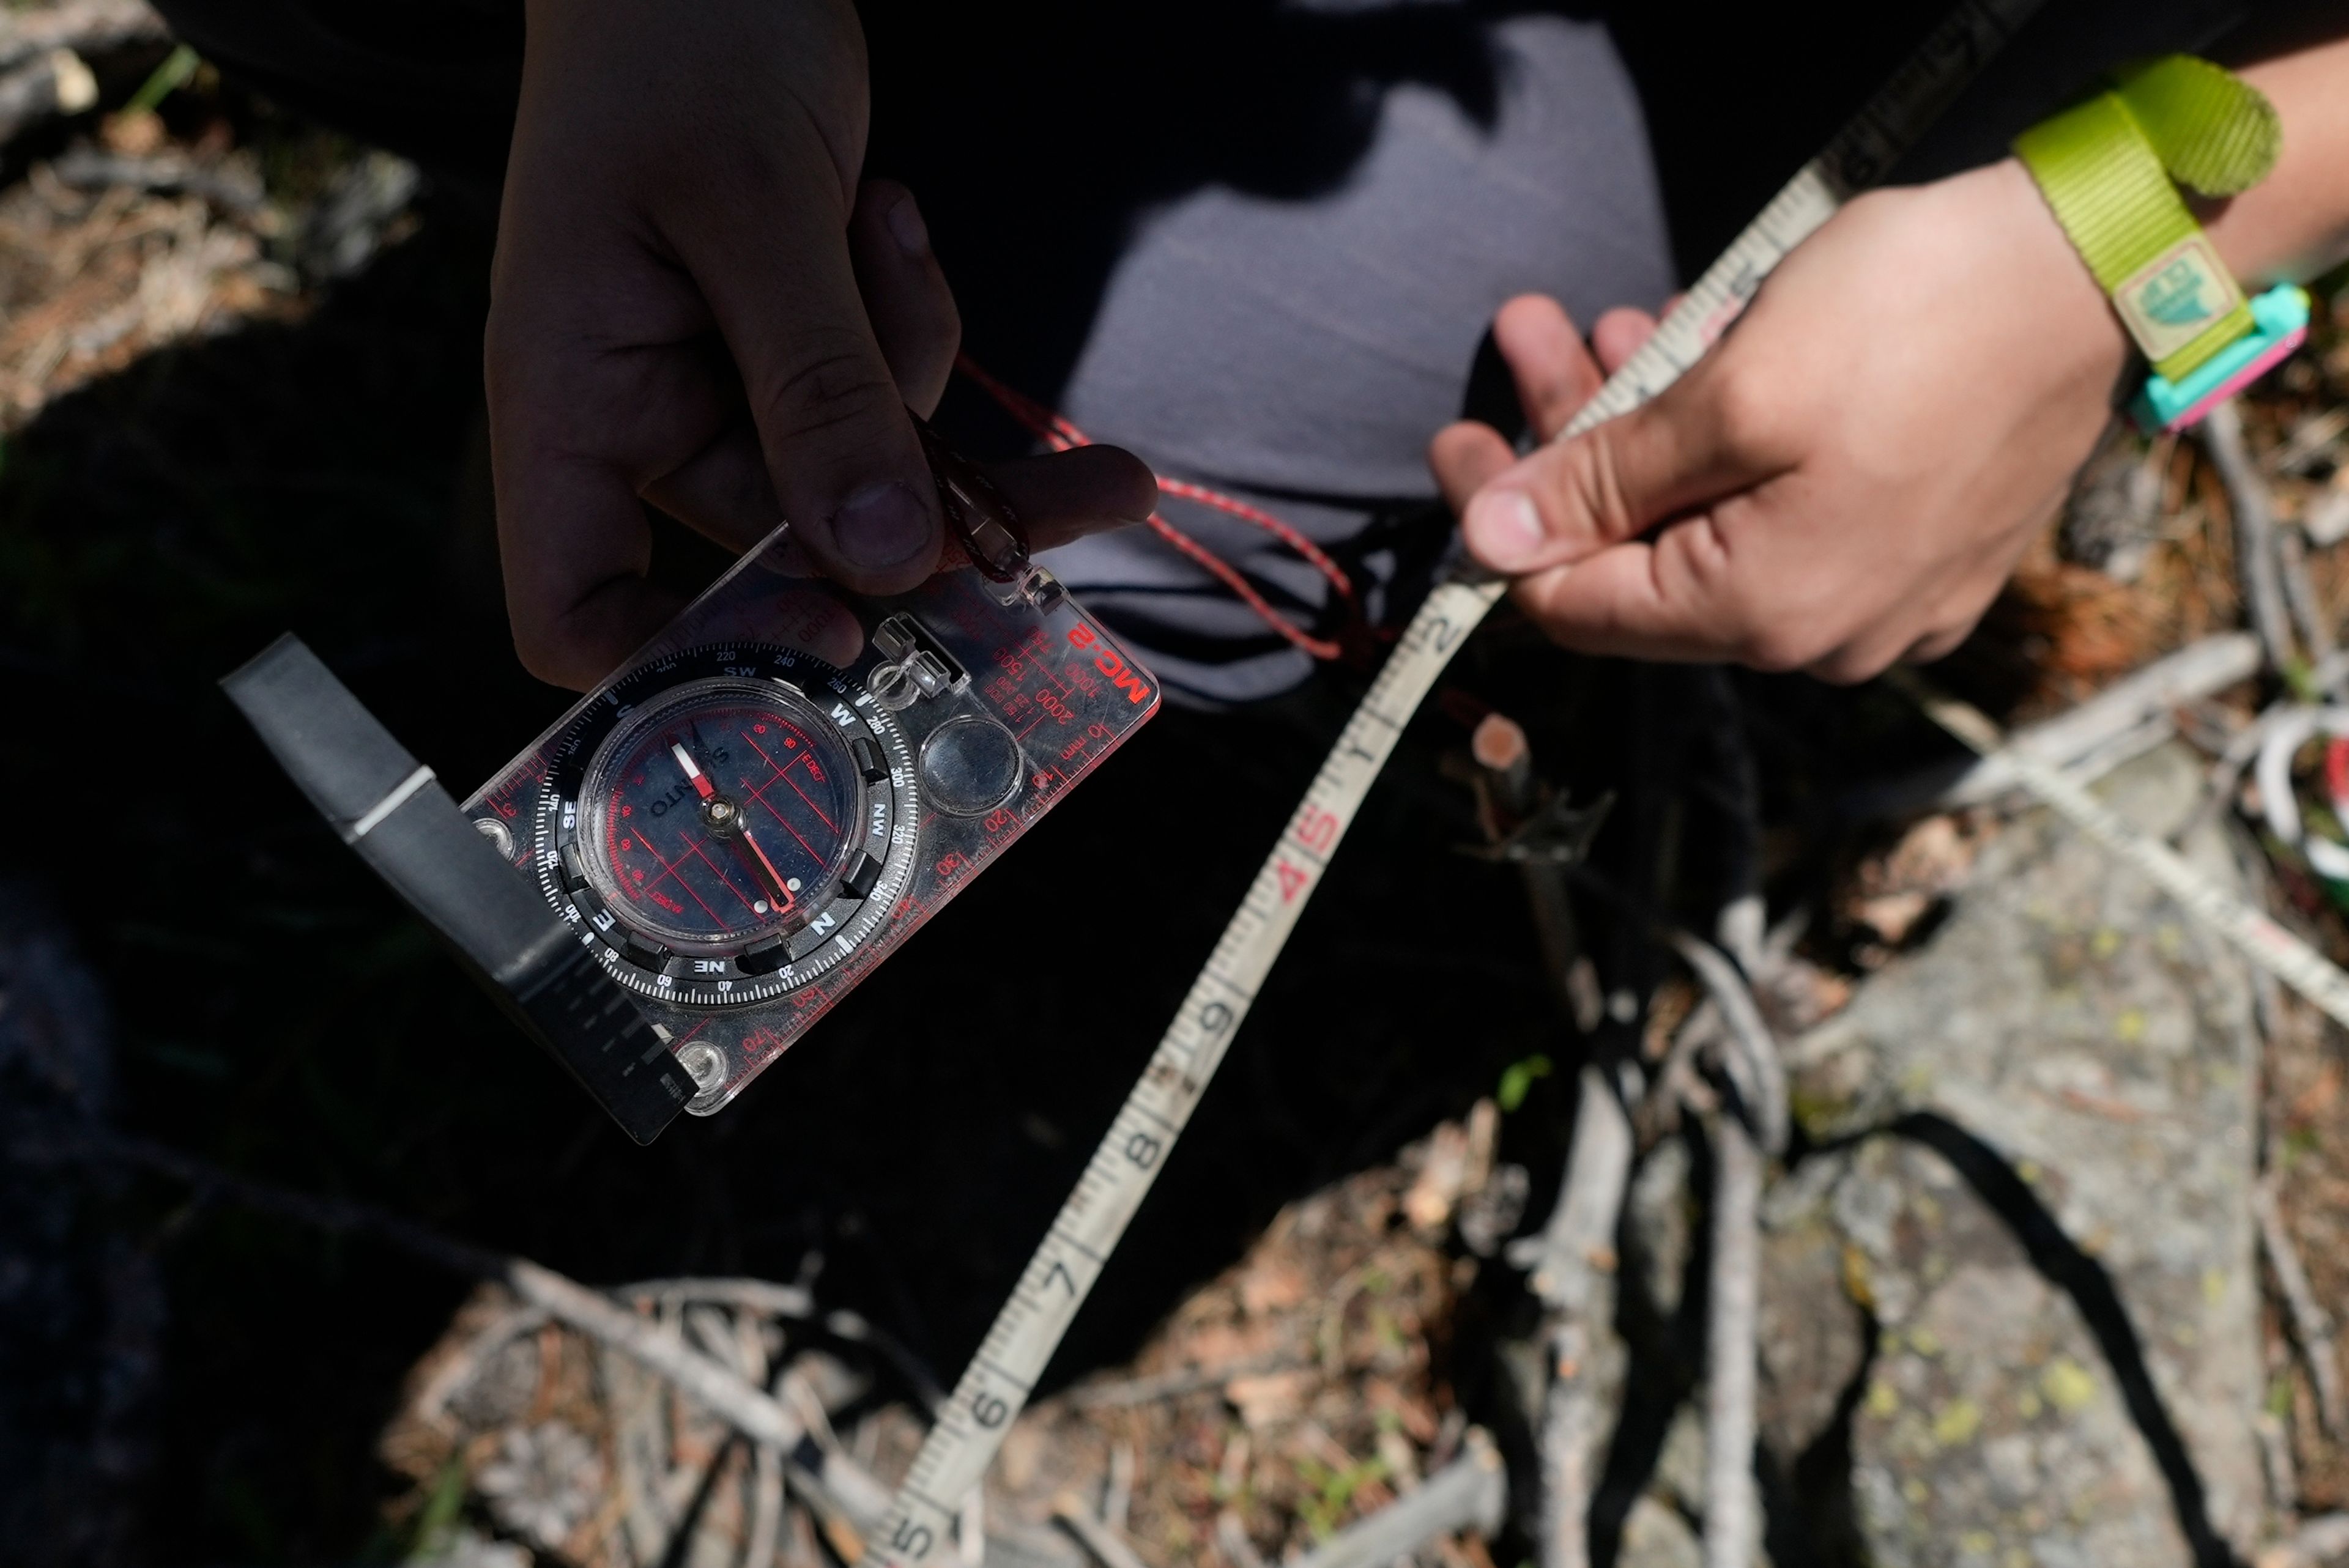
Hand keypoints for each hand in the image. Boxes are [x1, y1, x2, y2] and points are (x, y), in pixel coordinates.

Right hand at [487, 0, 1154, 687]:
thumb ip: (816, 385)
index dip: (695, 661)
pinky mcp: (802, 356)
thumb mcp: (750, 207)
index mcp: (568, 405)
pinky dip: (920, 334)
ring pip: (867, 477)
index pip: (581, 619)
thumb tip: (882, 557)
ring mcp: (728, 394)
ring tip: (880, 221)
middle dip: (914, 510)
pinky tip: (887, 214)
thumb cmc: (674, 41)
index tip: (826, 631)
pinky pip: (894, 404)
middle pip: (784, 554)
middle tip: (1075, 499)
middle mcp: (644, 424)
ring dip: (921, 384)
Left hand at [1429, 160, 2130, 681]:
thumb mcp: (1731, 393)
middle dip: (1571, 447)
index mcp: (1764, 615)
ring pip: (1710, 524)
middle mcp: (1822, 638)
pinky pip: (1783, 512)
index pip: (1577, 605)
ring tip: (1607, 322)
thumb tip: (1491, 544)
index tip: (1454, 440)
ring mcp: (1882, 600)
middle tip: (1530, 334)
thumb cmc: (1916, 320)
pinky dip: (1725, 442)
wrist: (2099, 270)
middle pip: (1641, 558)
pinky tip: (1693, 359)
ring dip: (1644, 428)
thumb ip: (1605, 481)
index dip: (1499, 528)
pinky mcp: (1921, 550)